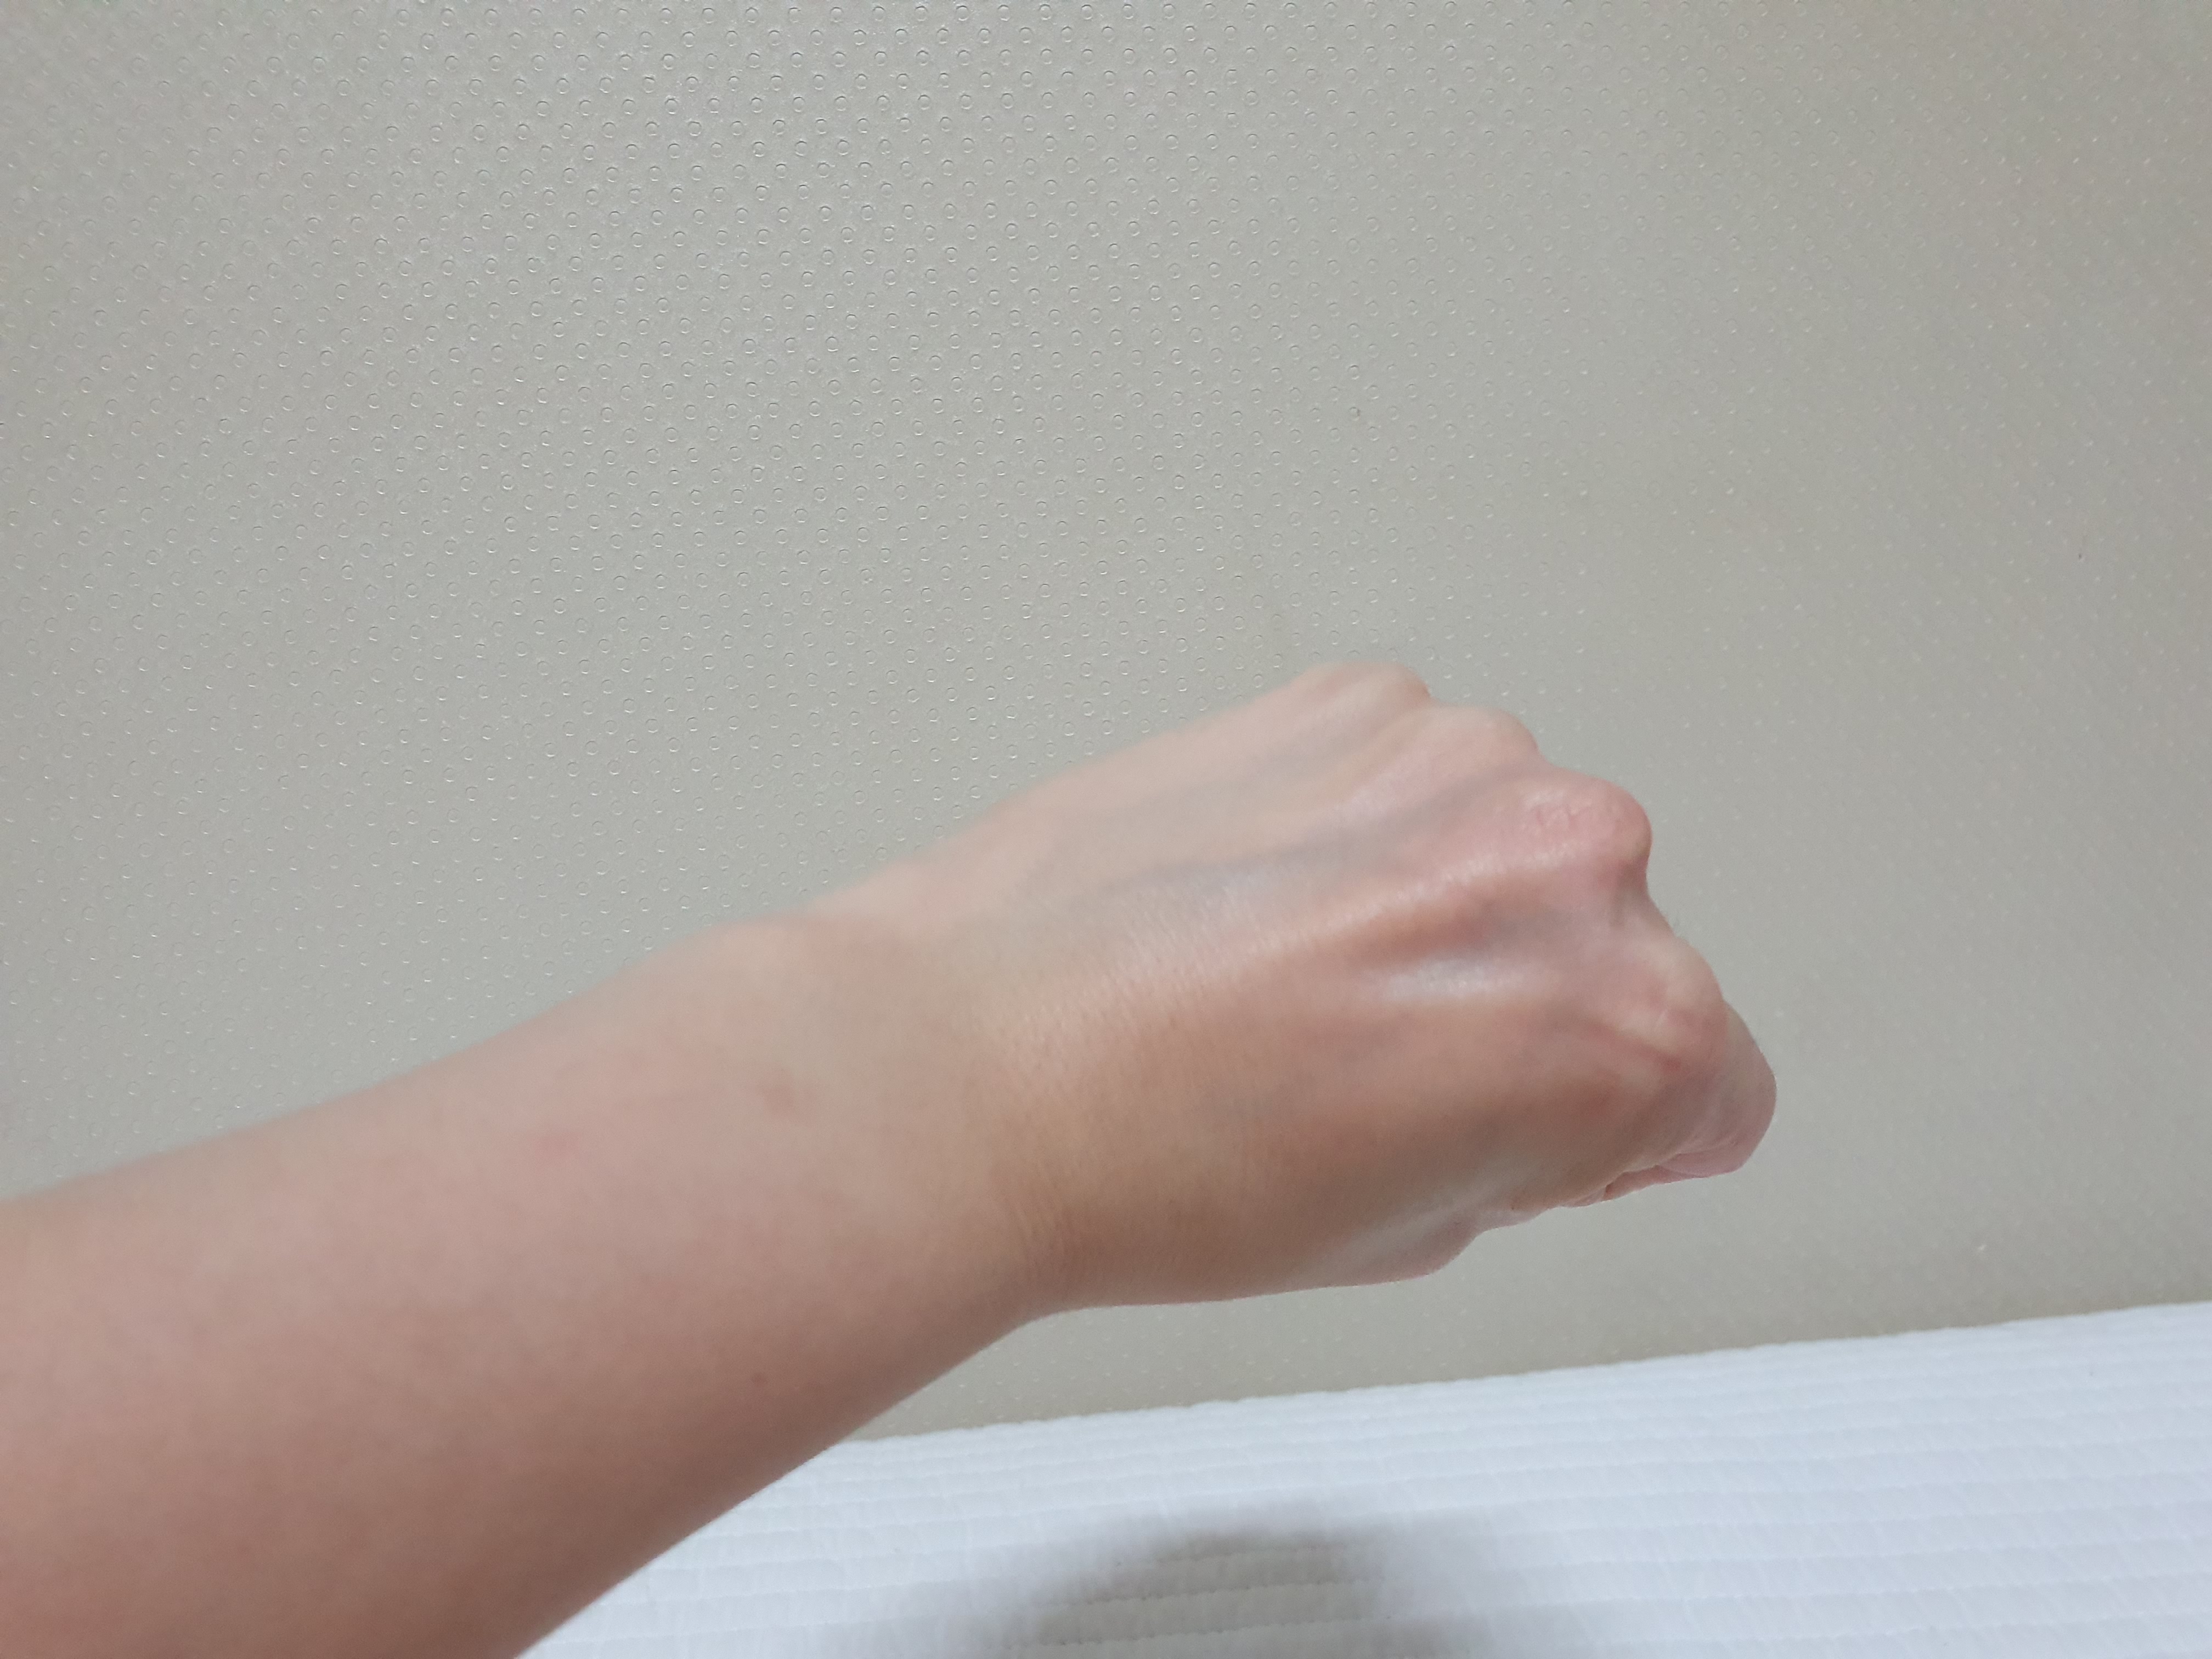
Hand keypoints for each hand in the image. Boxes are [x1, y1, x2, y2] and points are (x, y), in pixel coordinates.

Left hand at [804, 662, 1774, 1309]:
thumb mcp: (1412, 1226)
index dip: (1612, 1136)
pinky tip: (1248, 900)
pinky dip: (1352, 828)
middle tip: (1373, 1066)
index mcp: (1629, 1023)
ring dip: (1433, 900)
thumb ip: (1533, 1140)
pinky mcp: (1350, 697)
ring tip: (1285, 980)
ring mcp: (1458, 760)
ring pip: (1505, 848)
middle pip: (1613, 949)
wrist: (973, 1064)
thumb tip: (1544, 1088)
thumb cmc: (1159, 1168)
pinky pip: (1403, 776)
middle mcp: (1573, 864)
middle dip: (1526, 1005)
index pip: (1713, 1087)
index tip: (1531, 1138)